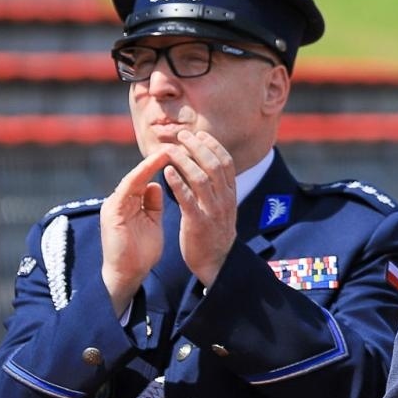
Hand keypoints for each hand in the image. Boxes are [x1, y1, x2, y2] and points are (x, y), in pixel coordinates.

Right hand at [100, 150, 171, 316]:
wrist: (126, 274)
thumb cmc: (140, 250)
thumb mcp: (151, 221)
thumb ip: (153, 203)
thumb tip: (159, 185)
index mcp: (131, 202)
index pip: (148, 176)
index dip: (164, 164)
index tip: (183, 153)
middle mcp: (121, 200)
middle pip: (140, 173)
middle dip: (158, 158)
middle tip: (177, 144)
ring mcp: (115, 205)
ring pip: (133, 177)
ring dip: (150, 164)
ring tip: (167, 151)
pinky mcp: (112, 213)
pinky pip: (127, 190)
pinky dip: (140, 178)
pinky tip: (153, 169)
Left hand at [165, 129, 238, 287]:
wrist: (217, 263)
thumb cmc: (214, 234)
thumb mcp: (222, 208)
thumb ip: (216, 189)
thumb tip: (206, 168)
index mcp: (230, 194)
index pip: (225, 162)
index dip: (213, 145)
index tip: (199, 134)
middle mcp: (225, 199)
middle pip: (214, 165)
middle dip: (198, 147)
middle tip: (182, 135)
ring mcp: (213, 211)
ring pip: (201, 178)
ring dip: (185, 161)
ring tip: (170, 150)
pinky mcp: (199, 223)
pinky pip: (188, 199)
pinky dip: (178, 183)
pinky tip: (167, 172)